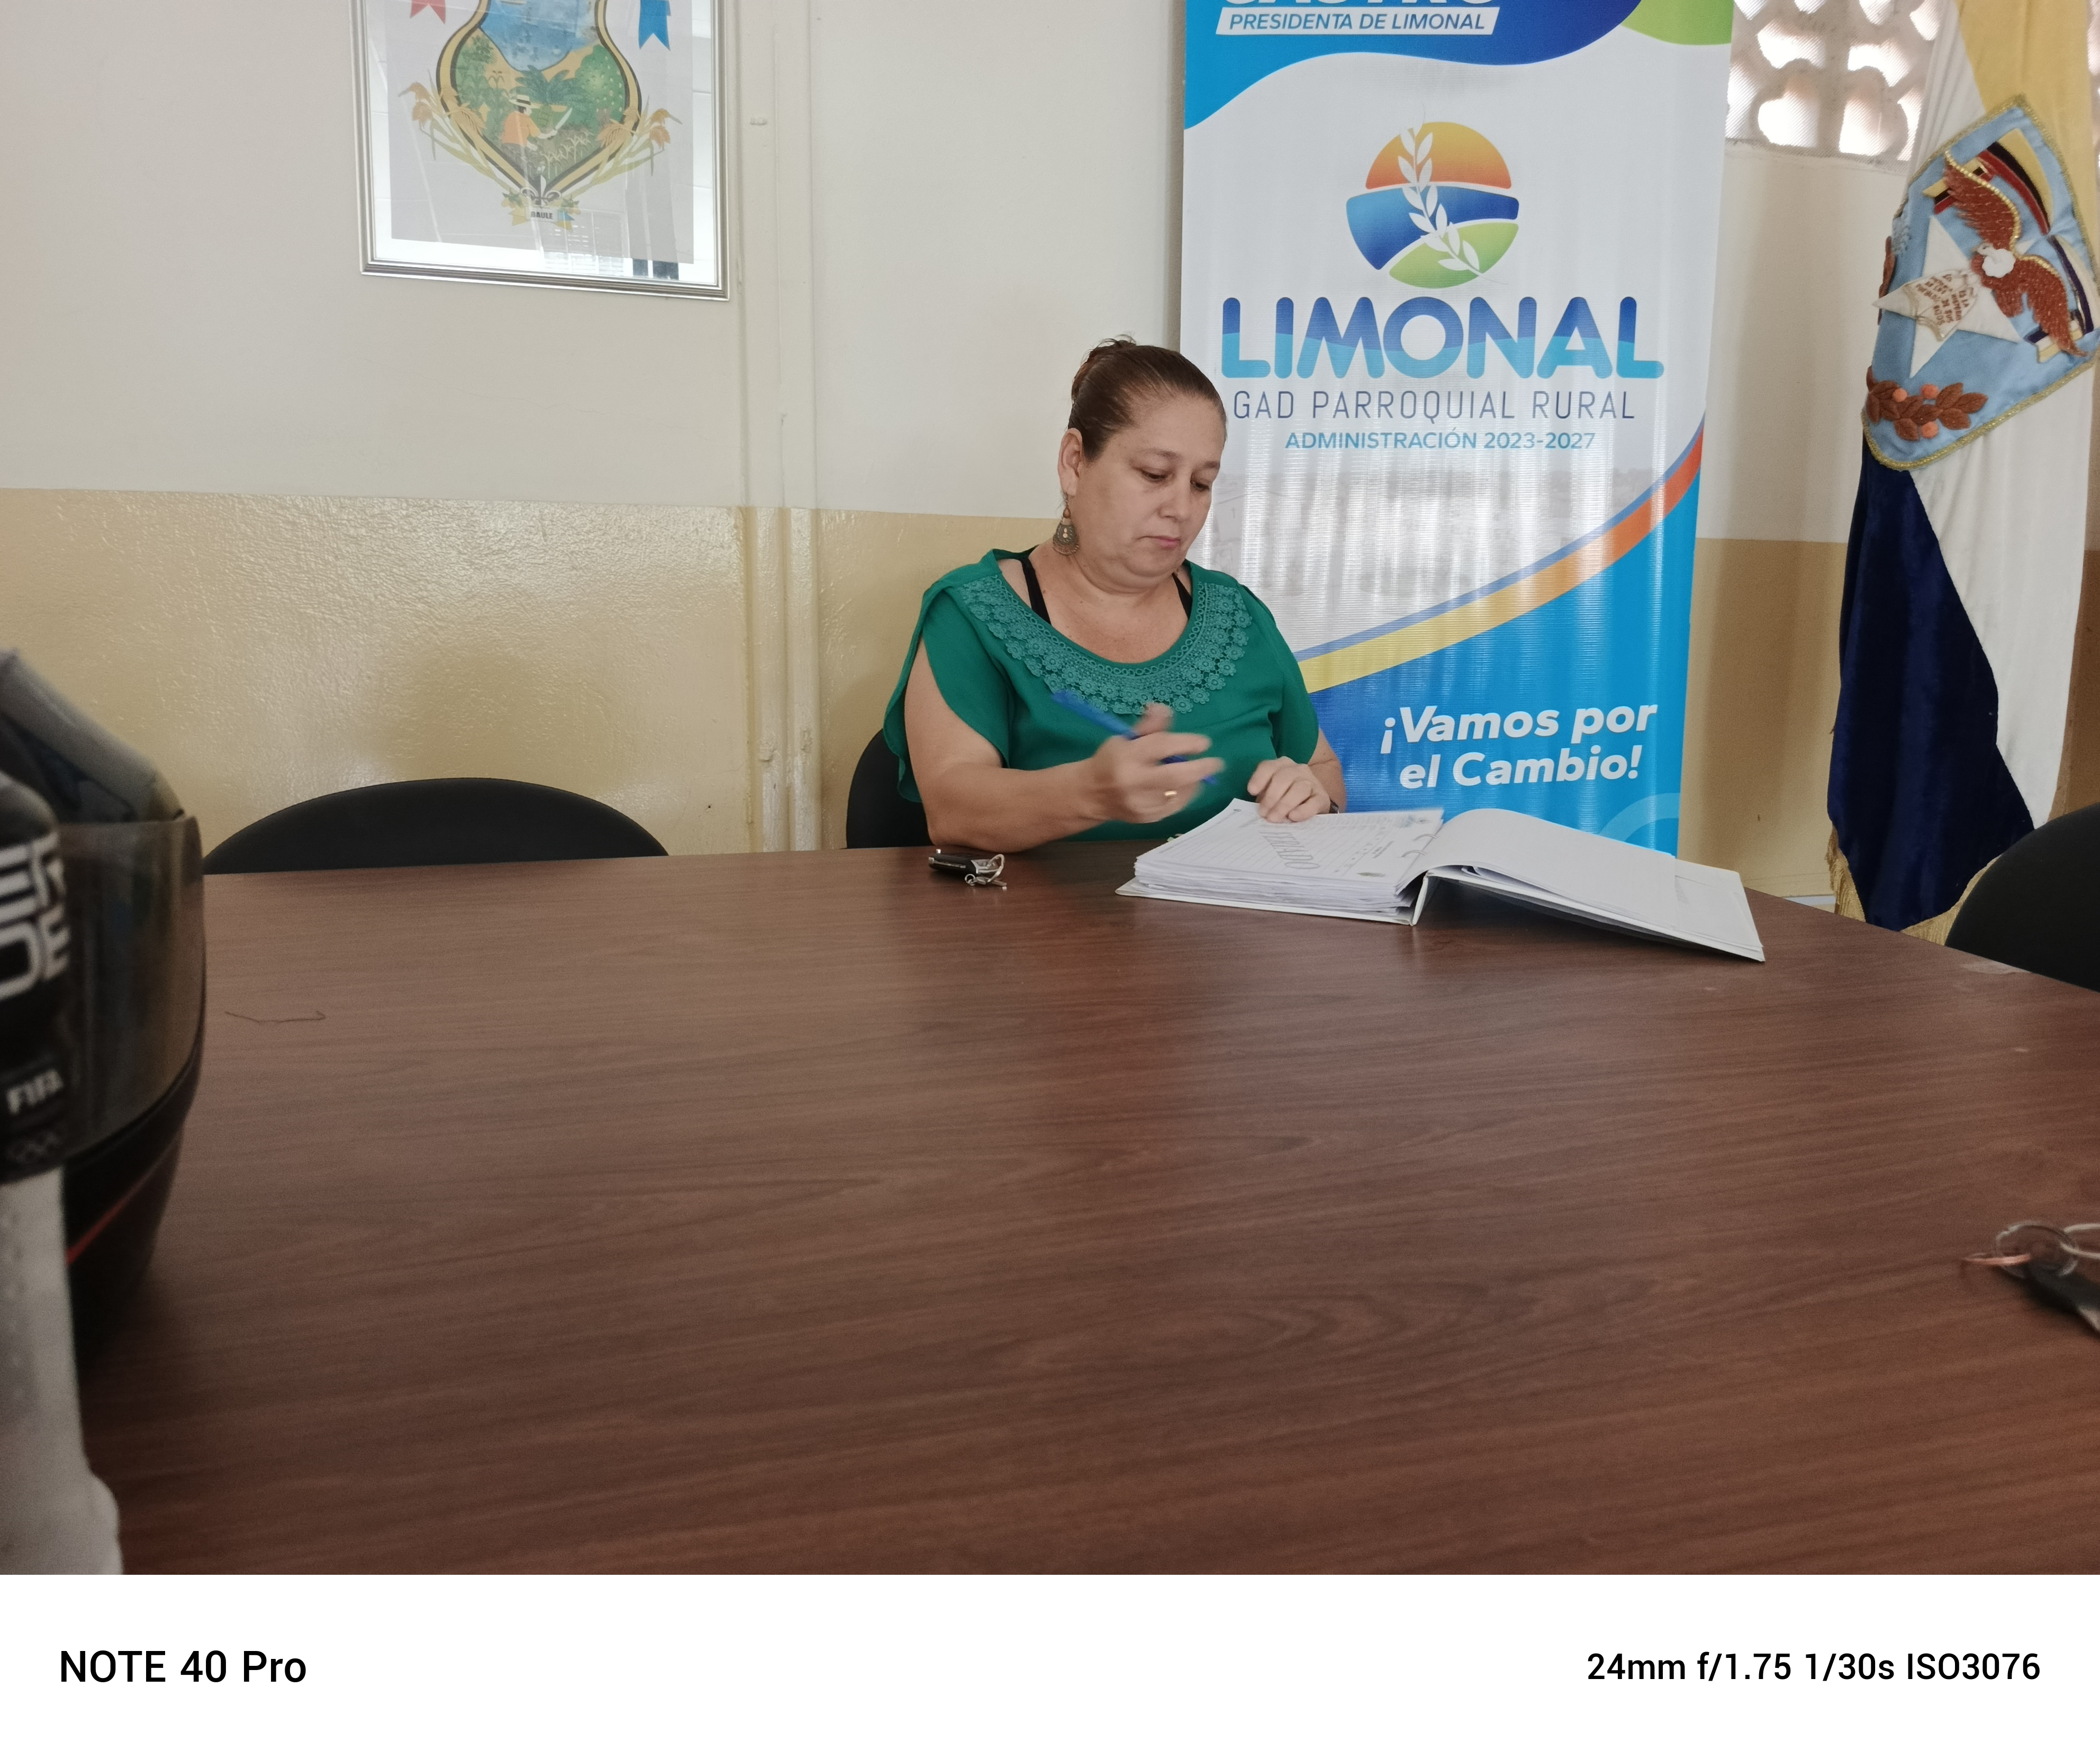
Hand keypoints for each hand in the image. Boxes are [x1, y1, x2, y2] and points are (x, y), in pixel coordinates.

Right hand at [1086, 703, 1223, 823]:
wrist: (1092, 794)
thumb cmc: (1112, 760)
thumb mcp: (1125, 738)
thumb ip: (1149, 726)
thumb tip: (1164, 709)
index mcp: (1127, 756)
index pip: (1161, 746)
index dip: (1187, 743)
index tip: (1204, 743)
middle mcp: (1134, 781)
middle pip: (1174, 776)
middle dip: (1200, 769)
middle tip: (1216, 763)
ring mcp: (1141, 803)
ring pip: (1178, 793)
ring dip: (1194, 782)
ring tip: (1198, 773)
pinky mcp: (1147, 818)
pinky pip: (1175, 806)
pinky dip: (1186, 794)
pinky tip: (1187, 786)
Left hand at [1247, 755, 1331, 821]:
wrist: (1312, 805)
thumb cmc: (1285, 799)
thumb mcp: (1271, 795)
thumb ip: (1264, 798)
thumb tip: (1259, 811)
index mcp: (1281, 765)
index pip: (1269, 767)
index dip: (1259, 778)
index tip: (1252, 792)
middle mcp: (1297, 769)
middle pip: (1283, 778)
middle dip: (1271, 797)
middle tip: (1264, 814)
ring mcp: (1311, 782)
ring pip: (1299, 789)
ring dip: (1284, 804)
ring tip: (1275, 819)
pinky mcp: (1322, 797)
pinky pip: (1313, 802)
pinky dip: (1303, 810)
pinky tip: (1293, 817)